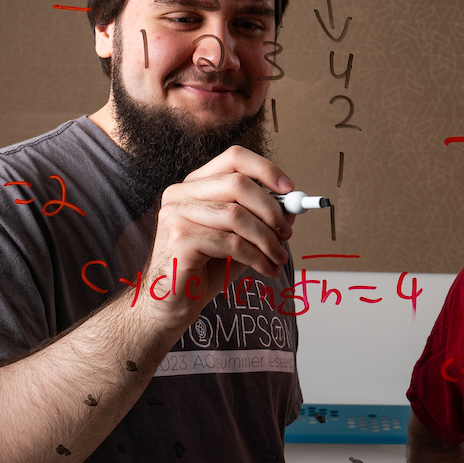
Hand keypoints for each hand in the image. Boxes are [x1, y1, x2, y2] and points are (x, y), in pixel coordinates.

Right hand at [137, 146, 294, 332]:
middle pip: (238, 183)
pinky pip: (231, 243)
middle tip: (287, 232)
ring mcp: (176, 215)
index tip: (290, 189)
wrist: (171, 304)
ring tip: (278, 257)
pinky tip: (266, 269)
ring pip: (237, 216)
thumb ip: (262, 220)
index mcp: (196, 186)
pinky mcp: (179, 239)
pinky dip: (257, 257)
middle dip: (271, 209)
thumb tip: (292, 208)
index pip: (234, 158)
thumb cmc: (204, 269)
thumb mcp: (240, 239)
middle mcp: (181, 194)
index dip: (266, 170)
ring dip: (267, 239)